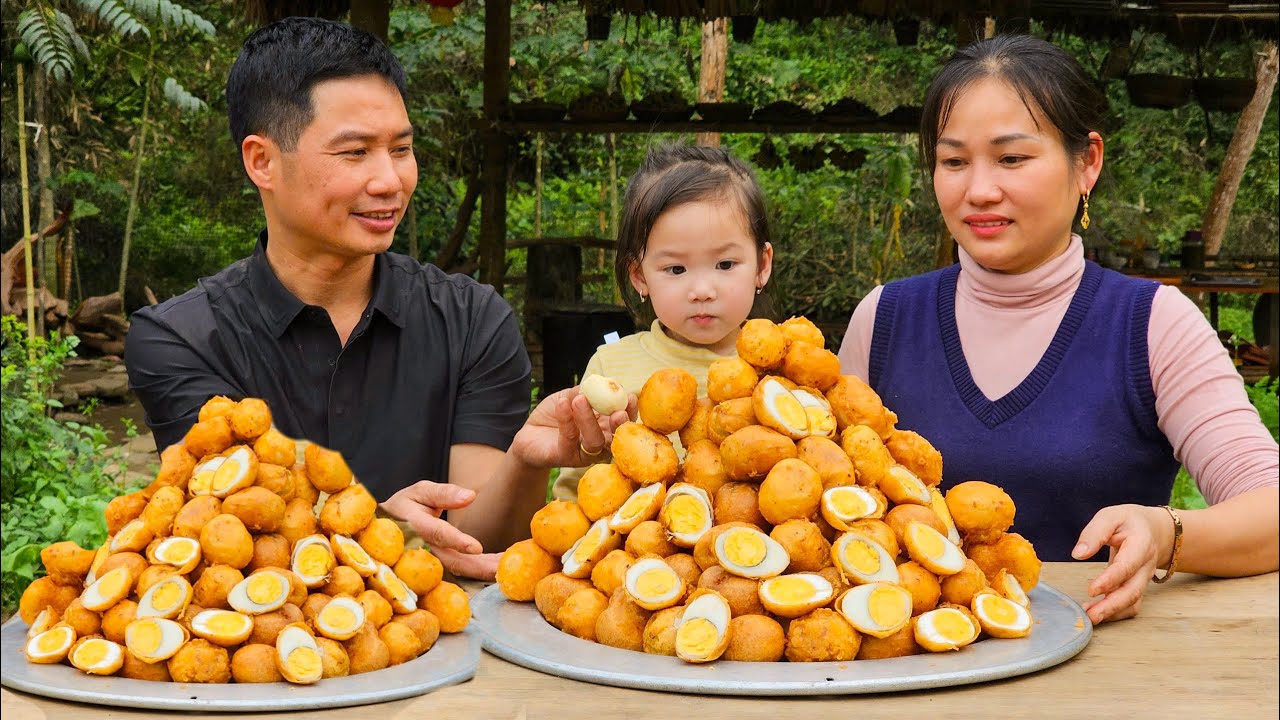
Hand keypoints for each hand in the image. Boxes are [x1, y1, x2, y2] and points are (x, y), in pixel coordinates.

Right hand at [380, 481, 497, 578]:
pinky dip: (477, 571)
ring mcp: (427, 563)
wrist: (380, 529)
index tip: (477, 547)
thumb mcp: (420, 492)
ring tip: (505, 567)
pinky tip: (495, 568)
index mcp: (415, 525)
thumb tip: (470, 496)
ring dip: (481, 571)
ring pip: (456, 570)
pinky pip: (458, 572)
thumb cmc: (405, 506)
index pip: (437, 533)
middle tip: (503, 567)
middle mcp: (421, 549)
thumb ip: (445, 493)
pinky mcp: (435, 569)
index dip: (456, 540)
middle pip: (451, 561)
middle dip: (478, 566)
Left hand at [509, 387, 635, 468]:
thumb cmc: (554, 415)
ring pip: (594, 441)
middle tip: (617, 412)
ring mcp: (582, 453)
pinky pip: (569, 439)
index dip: (630, 411)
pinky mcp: (564, 457)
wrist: (530, 434)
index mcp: (604, 427)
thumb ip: (581, 392)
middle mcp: (598, 443)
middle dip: (620, 424)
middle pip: (616, 438)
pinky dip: (567, 419)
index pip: (623, 422)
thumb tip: (596, 384)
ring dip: (589, 419)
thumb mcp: (568, 397)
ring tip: (580, 400)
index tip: (630, 397)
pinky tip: (563, 404)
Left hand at [1072, 504, 1172, 623]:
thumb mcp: (1111, 516)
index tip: (1092, 590)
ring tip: (1090, 617)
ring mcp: (1143, 579)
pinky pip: (1130, 605)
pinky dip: (1116, 613)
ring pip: (1132, 601)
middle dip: (1112, 606)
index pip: (1126, 566)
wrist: (1154, 530)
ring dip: (1113, 612)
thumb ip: (1094, 533)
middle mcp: (1145, 566)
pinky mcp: (1136, 587)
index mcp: (1141, 545)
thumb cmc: (1128, 522)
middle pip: (1133, 591)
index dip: (1110, 580)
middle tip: (1091, 615)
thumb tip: (1078, 554)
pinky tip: (1096, 613)